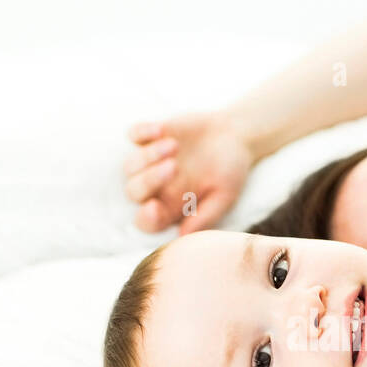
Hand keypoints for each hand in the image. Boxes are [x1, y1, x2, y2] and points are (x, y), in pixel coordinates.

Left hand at [124, 112, 253, 234]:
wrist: (236, 136)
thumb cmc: (230, 171)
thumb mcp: (224, 195)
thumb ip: (205, 216)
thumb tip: (184, 237)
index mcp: (171, 207)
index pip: (148, 220)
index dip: (147, 217)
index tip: (155, 208)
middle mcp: (156, 187)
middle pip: (134, 191)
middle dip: (150, 180)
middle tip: (174, 167)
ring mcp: (150, 161)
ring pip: (130, 166)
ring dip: (148, 156)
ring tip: (175, 145)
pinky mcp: (150, 136)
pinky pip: (133, 134)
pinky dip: (141, 132)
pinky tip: (161, 129)